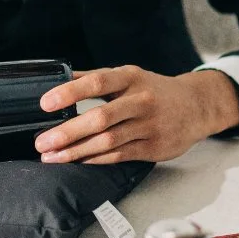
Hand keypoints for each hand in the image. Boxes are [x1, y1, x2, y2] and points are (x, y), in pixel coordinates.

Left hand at [35, 66, 238, 164]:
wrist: (197, 106)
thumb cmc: (154, 90)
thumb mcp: (128, 76)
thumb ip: (94, 78)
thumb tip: (58, 78)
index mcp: (130, 78)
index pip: (96, 83)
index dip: (69, 93)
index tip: (45, 103)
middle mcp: (141, 100)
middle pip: (100, 118)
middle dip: (67, 132)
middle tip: (41, 142)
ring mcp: (149, 126)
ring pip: (108, 141)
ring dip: (76, 151)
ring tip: (52, 157)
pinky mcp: (154, 147)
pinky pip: (119, 155)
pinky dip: (95, 159)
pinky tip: (78, 161)